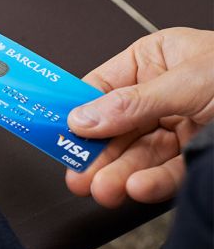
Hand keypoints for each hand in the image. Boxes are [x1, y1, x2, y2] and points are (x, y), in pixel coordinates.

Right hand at [66, 27, 213, 206]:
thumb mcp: (189, 81)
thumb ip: (134, 102)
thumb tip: (84, 116)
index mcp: (155, 59)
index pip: (101, 85)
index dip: (75, 109)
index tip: (53, 130)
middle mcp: (162, 91)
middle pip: (115, 125)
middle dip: (96, 152)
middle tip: (77, 173)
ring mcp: (179, 124)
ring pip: (137, 153)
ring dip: (117, 173)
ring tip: (101, 189)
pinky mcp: (197, 154)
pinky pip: (167, 170)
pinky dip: (150, 182)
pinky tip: (137, 188)